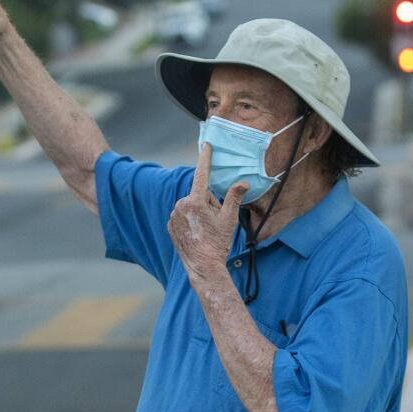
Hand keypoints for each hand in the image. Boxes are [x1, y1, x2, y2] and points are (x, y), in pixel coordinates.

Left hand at [168, 143, 247, 283]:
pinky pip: (182, 215)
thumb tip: (243, 183)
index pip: (202, 174)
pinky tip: (196, 233)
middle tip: (215, 222)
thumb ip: (234, 198)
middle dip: (209, 203)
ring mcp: (173, 215)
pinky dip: (190, 220)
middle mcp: (181, 205)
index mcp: (196, 201)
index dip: (206, 158)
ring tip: (205, 230)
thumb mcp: (229, 219)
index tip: (207, 145)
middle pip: (200, 195)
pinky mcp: (170, 224)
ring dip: (199, 212)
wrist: (202, 266)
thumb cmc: (218, 243)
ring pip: (191, 205)